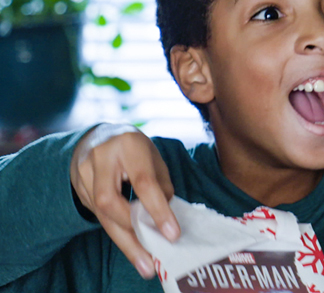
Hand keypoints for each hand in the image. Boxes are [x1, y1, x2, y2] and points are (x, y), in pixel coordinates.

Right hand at [69, 123, 179, 278]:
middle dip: (132, 235)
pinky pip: (97, 214)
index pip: (143, 182)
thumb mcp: (154, 158)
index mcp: (129, 145)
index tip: (171, 234)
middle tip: (150, 262)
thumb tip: (163, 220)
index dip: (158, 210)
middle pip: (111, 203)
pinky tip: (131, 245)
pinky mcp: (77, 186)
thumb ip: (162, 186)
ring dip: (124, 241)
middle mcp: (101, 157)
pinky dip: (117, 231)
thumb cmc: (134, 147)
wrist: (100, 135)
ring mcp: (83, 171)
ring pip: (101, 214)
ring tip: (143, 262)